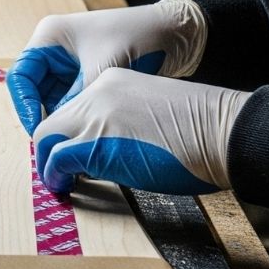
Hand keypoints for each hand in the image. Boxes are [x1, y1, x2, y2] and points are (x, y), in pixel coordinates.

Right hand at [6, 0, 207, 132]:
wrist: (177, 35)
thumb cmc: (139, 38)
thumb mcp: (102, 71)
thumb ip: (74, 102)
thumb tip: (57, 134)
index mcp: (51, 36)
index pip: (21, 77)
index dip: (25, 106)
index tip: (39, 130)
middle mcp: (55, 49)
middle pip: (33, 91)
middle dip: (42, 117)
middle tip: (52, 144)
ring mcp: (70, 64)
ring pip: (51, 100)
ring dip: (58, 120)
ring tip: (68, 143)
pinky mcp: (86, 77)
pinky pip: (70, 102)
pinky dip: (74, 117)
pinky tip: (82, 134)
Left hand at [31, 68, 246, 195]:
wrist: (222, 131)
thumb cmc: (203, 131)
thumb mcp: (154, 114)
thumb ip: (126, 123)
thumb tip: (111, 153)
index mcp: (114, 82)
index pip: (74, 106)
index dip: (67, 134)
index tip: (69, 155)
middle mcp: (98, 93)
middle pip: (53, 120)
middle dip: (49, 148)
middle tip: (57, 172)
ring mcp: (95, 116)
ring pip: (47, 137)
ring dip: (47, 164)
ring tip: (57, 182)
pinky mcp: (94, 143)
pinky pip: (56, 159)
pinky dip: (53, 175)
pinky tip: (62, 186)